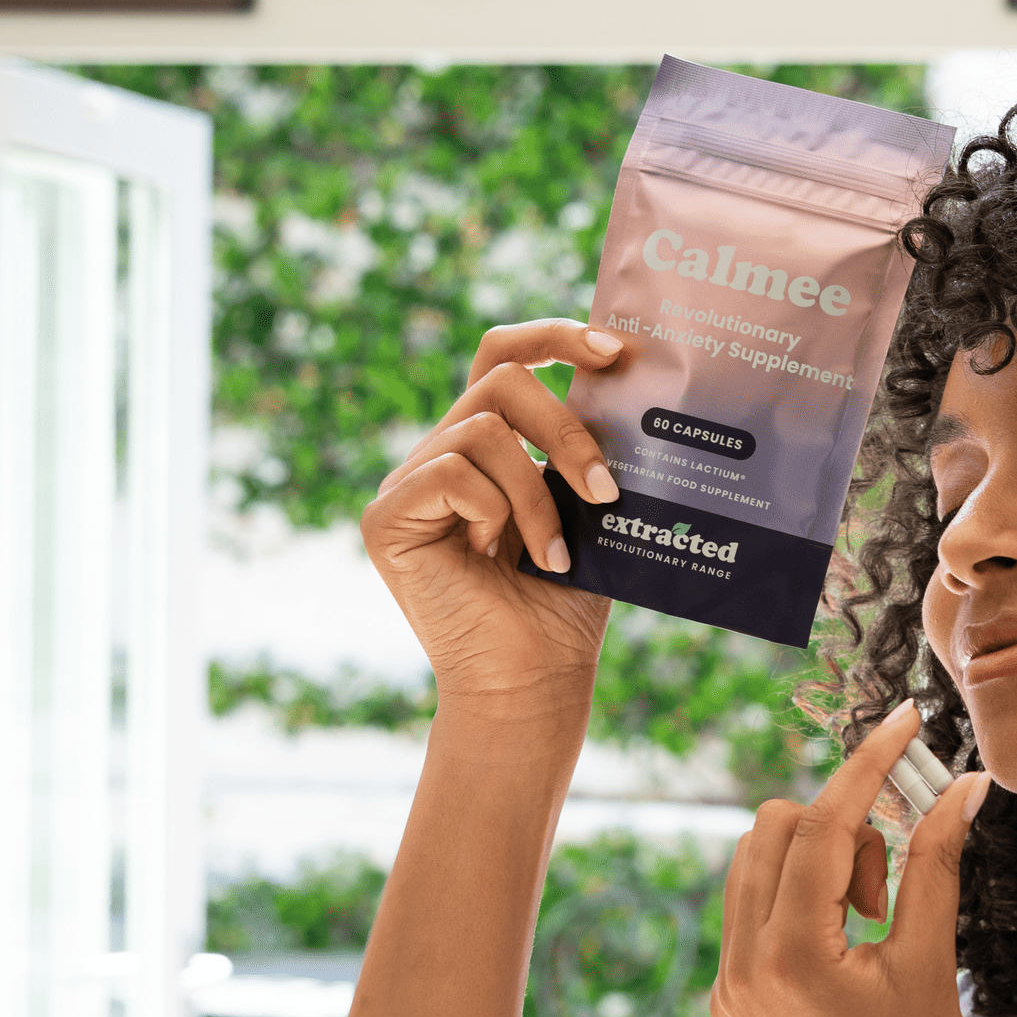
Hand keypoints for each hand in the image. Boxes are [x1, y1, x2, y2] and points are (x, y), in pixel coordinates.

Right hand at [361, 318, 625, 708]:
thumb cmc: (564, 603)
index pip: (503, 357)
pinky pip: (450, 473)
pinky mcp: (385, 519)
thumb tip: (630, 382)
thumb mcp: (588, 511)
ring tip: (556, 552)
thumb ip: (586, 449)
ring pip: (481, 430)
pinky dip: (493, 510)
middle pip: (499, 380)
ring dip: (537, 491)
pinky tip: (500, 557)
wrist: (532, 680)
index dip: (551, 337)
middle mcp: (441, 454)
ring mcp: (407, 485)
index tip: (611, 349)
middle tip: (603, 488)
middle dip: (564, 427)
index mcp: (487, 447)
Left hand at [710, 701, 993, 1016]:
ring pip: (754, 863)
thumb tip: (964, 785)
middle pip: (776, 827)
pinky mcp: (728, 1003)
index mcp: (789, 956)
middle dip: (843, 832)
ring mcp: (726, 986)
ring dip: (816, 862)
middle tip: (889, 897)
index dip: (870, 764)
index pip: (824, 824)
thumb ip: (937, 863)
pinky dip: (797, 902)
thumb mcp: (931, 964)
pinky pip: (749, 912)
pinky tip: (846, 955)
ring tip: (869, 926)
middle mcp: (739, 965)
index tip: (906, 717)